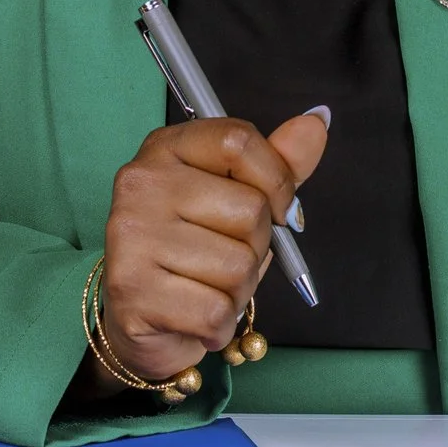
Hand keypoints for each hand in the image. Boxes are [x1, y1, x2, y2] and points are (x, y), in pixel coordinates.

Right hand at [91, 111, 329, 389]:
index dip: (276, 181)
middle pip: (249, 211)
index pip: (238, 141)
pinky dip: (218, 325)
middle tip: (223, 259)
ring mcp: (131, 236)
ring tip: (207, 289)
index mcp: (166, 148)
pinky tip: (195, 317)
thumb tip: (317, 121)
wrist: (144, 321)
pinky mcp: (131, 290)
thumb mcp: (238, 198)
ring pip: (238, 267)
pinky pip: (215, 311)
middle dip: (256, 247)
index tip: (277, 208)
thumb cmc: (197, 253)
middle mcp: (141, 183)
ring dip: (238, 291)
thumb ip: (279, 162)